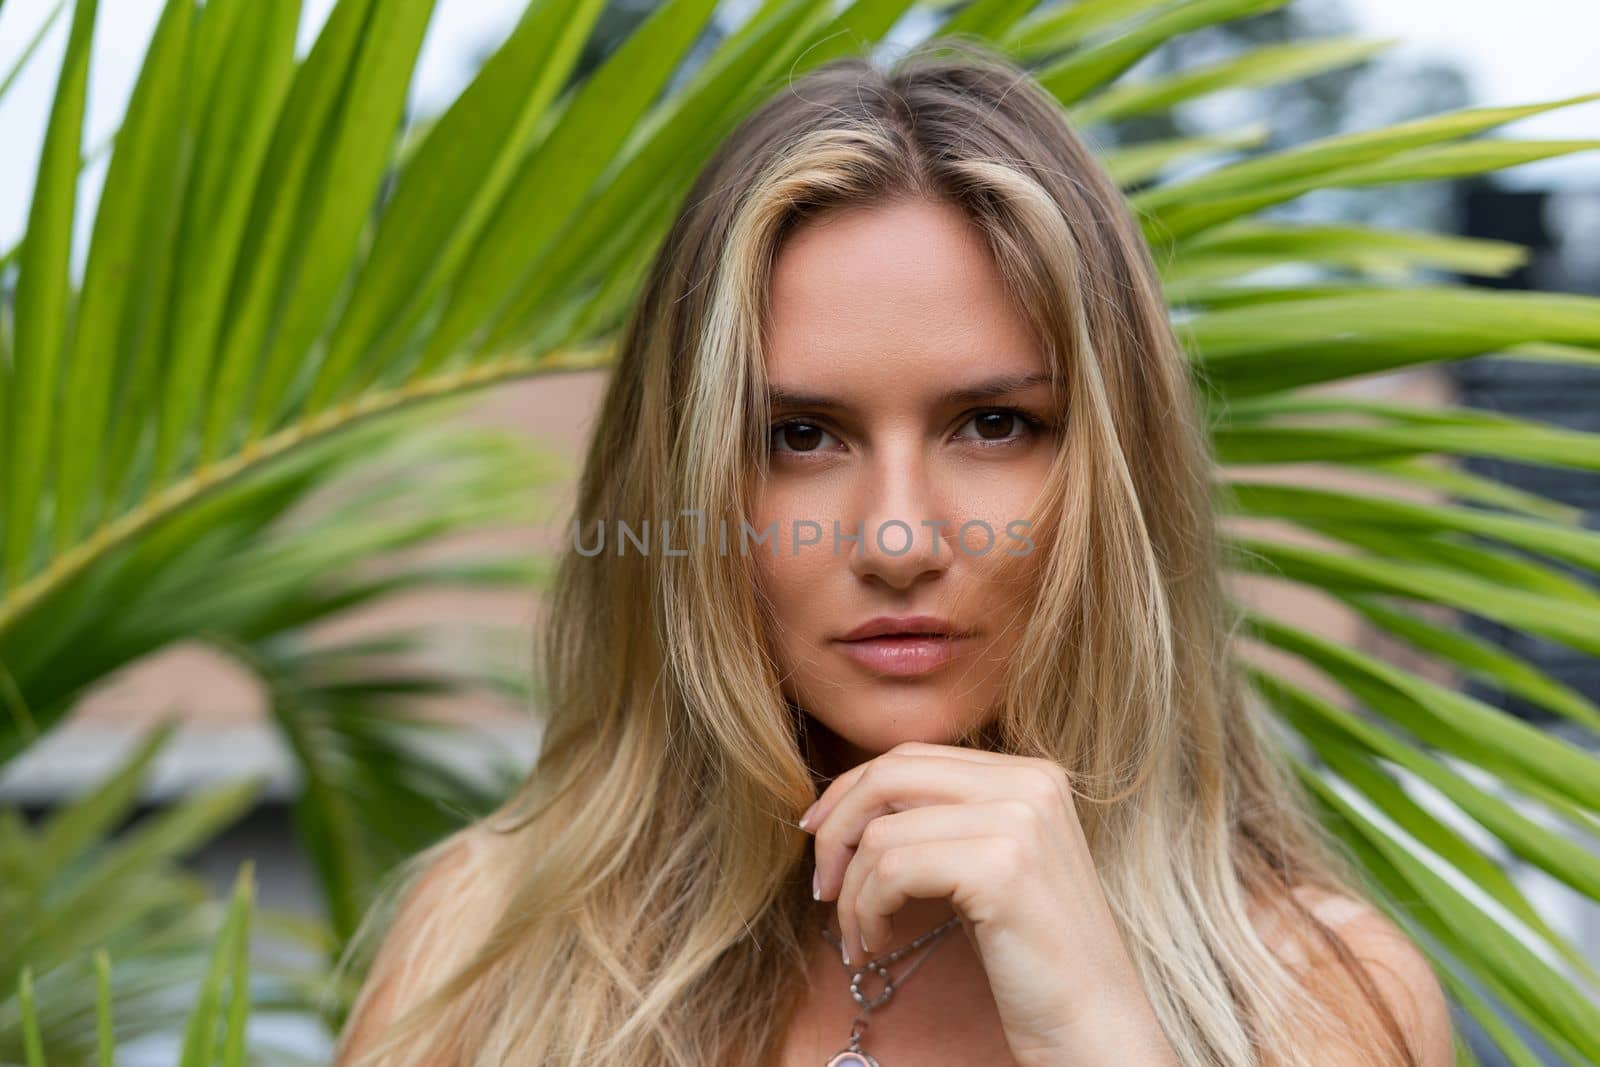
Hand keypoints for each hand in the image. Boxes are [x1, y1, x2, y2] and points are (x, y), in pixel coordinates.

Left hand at [799, 740, 1176, 1065]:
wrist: (1097, 1027)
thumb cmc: (1035, 956)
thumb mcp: (991, 863)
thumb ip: (944, 819)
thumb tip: (850, 803)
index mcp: (1031, 773)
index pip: (911, 757)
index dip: (851, 792)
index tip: (819, 837)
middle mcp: (1030, 783)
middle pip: (890, 775)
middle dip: (837, 829)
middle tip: (822, 886)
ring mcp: (1020, 820)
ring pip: (882, 831)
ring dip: (851, 892)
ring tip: (860, 935)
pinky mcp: (1001, 868)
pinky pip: (892, 872)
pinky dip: (866, 911)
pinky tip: (877, 943)